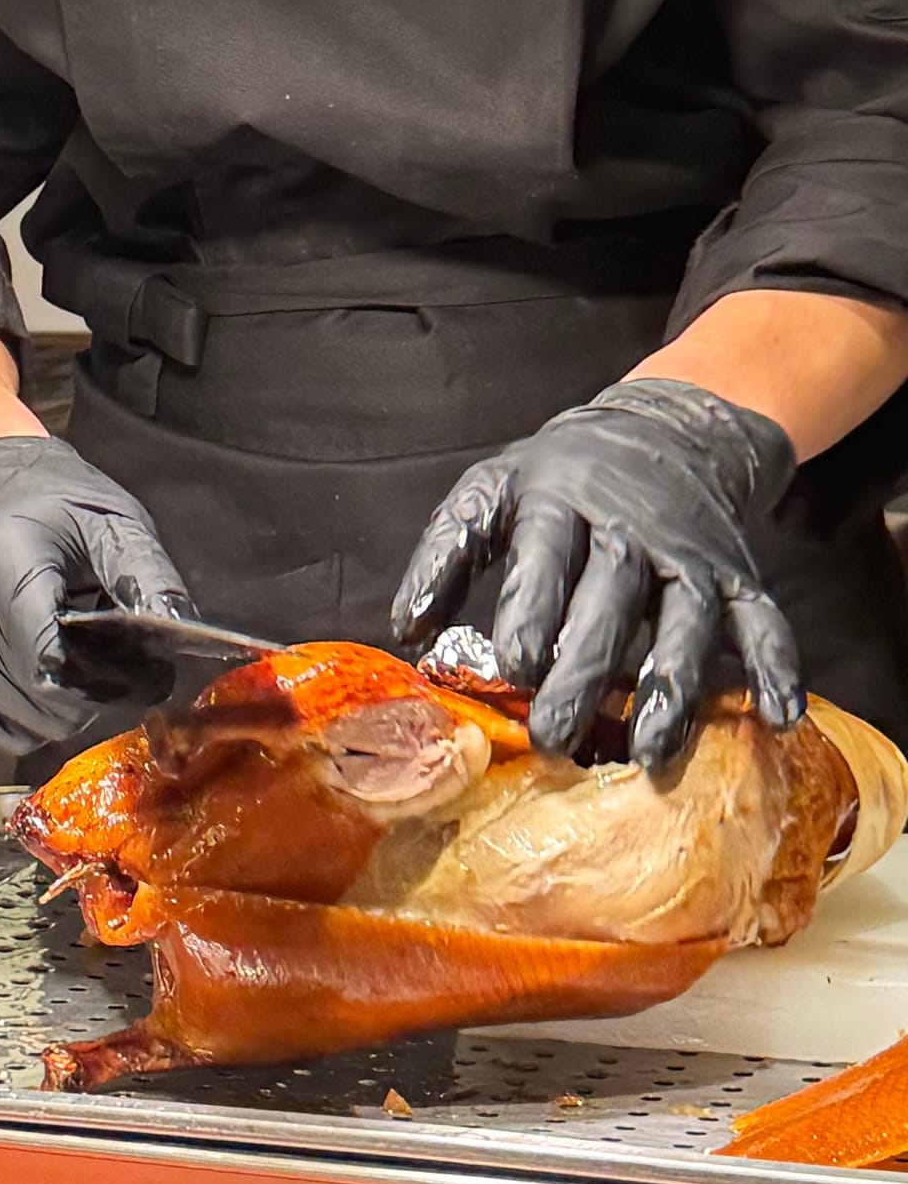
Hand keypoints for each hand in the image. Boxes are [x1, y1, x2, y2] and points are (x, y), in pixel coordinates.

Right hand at [0, 435, 191, 749]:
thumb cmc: (53, 503)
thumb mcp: (113, 521)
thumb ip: (150, 577)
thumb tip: (185, 637)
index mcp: (3, 563)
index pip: (52, 664)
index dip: (110, 683)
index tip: (147, 673)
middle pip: (39, 702)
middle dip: (96, 699)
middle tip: (122, 667)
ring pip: (20, 724)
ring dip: (64, 710)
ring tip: (81, 663)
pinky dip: (27, 718)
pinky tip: (43, 677)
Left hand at [391, 379, 802, 770]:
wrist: (665, 431)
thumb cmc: (559, 476)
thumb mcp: (491, 491)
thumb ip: (445, 556)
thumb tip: (407, 631)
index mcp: (559, 502)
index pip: (545, 559)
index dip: (531, 613)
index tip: (513, 669)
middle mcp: (631, 529)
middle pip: (610, 603)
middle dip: (584, 673)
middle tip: (555, 738)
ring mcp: (691, 555)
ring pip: (687, 622)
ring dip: (671, 688)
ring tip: (649, 752)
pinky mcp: (738, 577)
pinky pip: (765, 622)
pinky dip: (776, 668)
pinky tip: (777, 719)